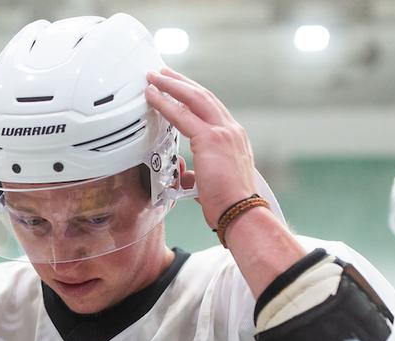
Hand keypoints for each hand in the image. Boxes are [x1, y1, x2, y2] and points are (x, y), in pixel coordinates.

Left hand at [145, 68, 257, 228]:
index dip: (193, 96)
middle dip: (181, 82)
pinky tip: (153, 96)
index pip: (211, 109)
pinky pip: (182, 116)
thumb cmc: (228, 204)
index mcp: (234, 138)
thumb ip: (194, 174)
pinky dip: (165, 103)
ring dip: (171, 85)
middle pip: (203, 96)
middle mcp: (231, 130)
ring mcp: (223, 132)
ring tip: (155, 77)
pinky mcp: (211, 139)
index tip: (180, 87)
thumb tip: (182, 173)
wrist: (241, 212)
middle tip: (163, 73)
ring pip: (194, 99)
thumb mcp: (210, 183)